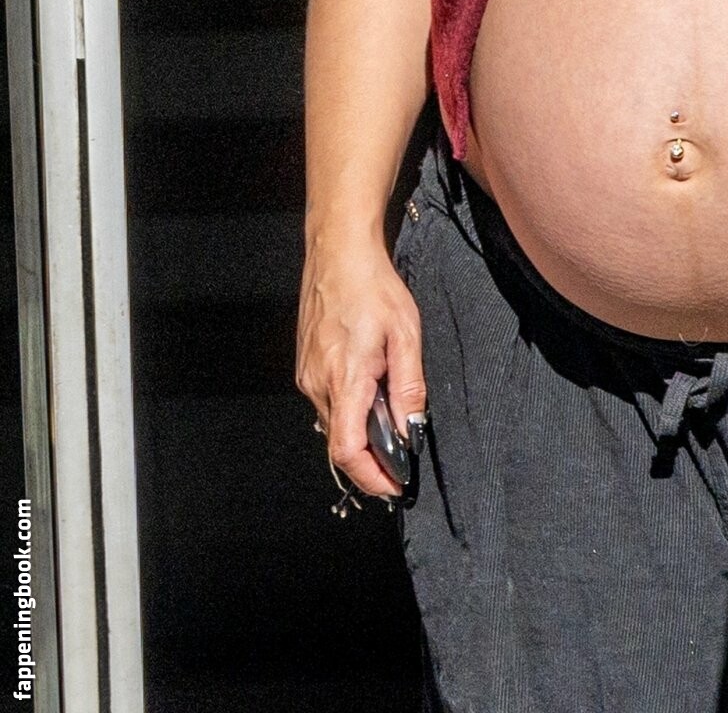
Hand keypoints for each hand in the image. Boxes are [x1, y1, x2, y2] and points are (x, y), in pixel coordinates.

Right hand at [297, 231, 425, 503]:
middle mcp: (317, 384)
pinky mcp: (305, 366)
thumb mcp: (406, 335)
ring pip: (334, 422)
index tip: (394, 486)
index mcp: (344, 380)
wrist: (338, 253)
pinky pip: (328, 403)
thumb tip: (410, 429)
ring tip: (390, 414)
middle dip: (372, 456)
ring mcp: (307, 376)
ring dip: (361, 430)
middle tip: (401, 455)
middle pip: (341, 442)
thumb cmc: (373, 287)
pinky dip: (350, 409)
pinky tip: (371, 388)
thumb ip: (408, 387)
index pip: (348, 452)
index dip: (371, 477)